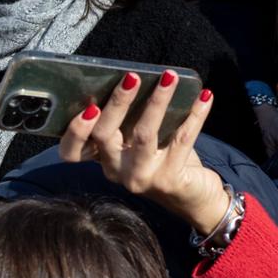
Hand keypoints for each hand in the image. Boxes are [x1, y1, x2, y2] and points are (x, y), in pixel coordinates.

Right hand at [56, 69, 229, 233]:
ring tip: (170, 78)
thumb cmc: (164, 162)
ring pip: (143, 134)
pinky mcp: (169, 180)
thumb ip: (130, 123)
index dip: (75, 131)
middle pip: (105, 135)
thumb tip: (135, 80)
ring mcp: (141, 178)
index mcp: (104, 160)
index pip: (72, 152)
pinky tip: (204, 97)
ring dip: (157, 101)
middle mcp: (117, 171)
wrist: (193, 199)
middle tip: (132, 77)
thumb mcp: (139, 145)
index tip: (88, 106)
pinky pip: (181, 139)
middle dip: (118, 102)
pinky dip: (194, 114)